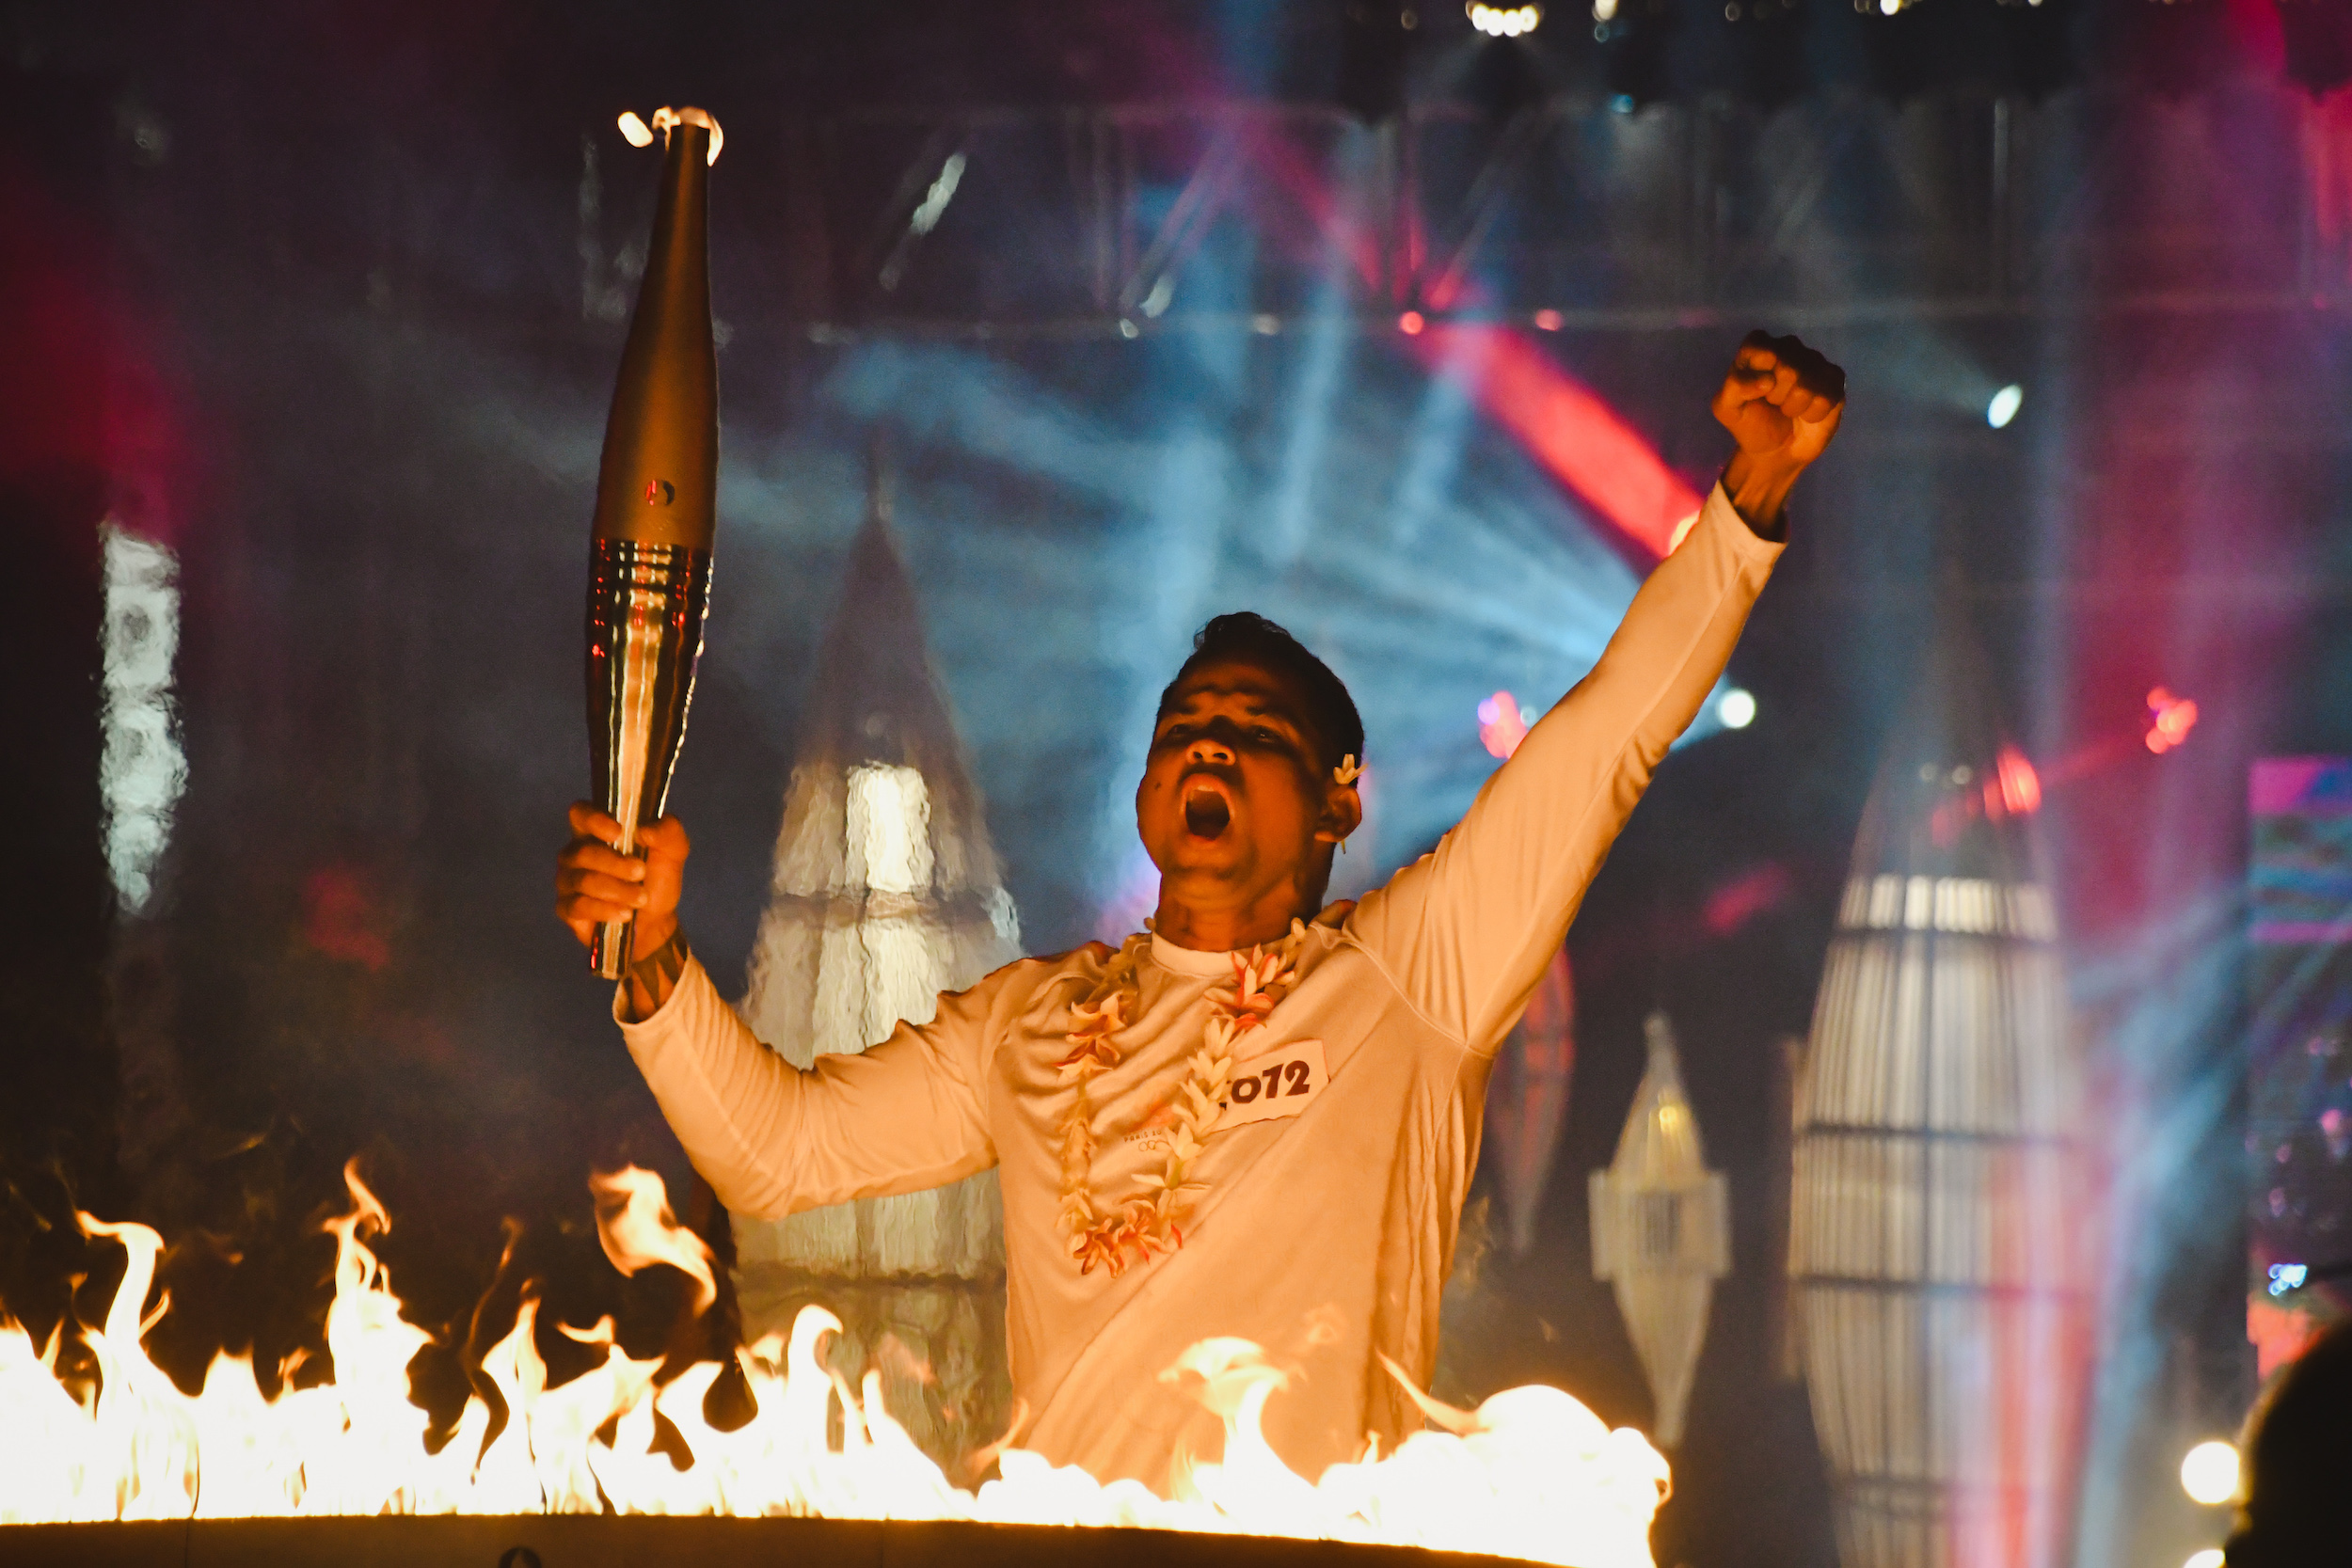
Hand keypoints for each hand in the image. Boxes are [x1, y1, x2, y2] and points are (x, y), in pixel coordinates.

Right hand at [556, 802, 689, 955]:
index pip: (580, 813)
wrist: (656, 920)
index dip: (594, 820)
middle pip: (584, 852)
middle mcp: (576, 852)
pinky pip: (578, 906)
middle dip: (617, 864)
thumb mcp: (674, 850)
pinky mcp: (567, 908)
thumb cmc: (657, 878)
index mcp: (597, 831)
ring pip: (583, 880)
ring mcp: (568, 880)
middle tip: (641, 872)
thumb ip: (668, 831)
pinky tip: (624, 913)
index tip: (618, 833)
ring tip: (641, 898)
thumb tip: (645, 830)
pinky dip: (606, 910)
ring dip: (618, 890)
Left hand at [1712, 330, 1844, 532]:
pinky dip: (1813, 414)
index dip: (1756, 376)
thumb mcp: (1726, 408)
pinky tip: (1807, 414)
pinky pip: (1826, 397)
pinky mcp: (1835, 379)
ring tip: (1788, 409)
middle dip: (1777, 396)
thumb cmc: (1749, 423)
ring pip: (1808, 384)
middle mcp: (1788, 347)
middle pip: (1788, 368)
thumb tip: (1768, 380)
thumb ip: (1736, 387)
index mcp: (1758, 346)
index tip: (1756, 391)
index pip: (1759, 346)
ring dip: (1794, 406)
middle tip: (1773, 403)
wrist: (1775, 450)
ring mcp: (1814, 361)